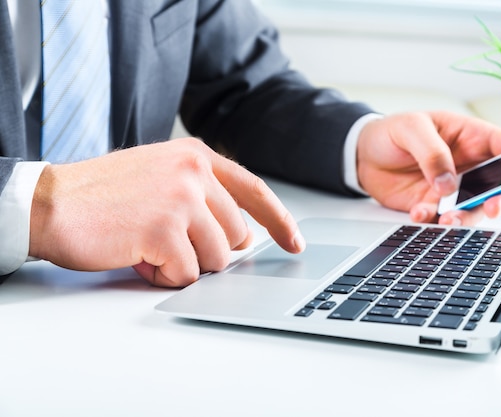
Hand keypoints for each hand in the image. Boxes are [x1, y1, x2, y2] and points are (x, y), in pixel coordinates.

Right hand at [29, 138, 304, 286]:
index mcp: (196, 156)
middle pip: (236, 235)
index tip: (293, 242)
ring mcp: (181, 198)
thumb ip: (204, 198)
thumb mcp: (162, 179)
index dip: (278, 220)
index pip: (253, 190)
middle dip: (207, 250)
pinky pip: (187, 274)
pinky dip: (164, 275)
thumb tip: (241, 236)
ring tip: (148, 245)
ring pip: (216, 258)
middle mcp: (194, 171)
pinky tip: (138, 255)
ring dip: (183, 263)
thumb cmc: (104, 196)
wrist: (52, 202)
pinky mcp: (164, 228)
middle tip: (167, 242)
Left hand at [356, 111, 500, 224]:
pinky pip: (443, 219)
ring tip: (448, 219)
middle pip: (500, 185)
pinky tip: (418, 213)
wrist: (362, 154)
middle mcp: (469, 165)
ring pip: (474, 208)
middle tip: (491, 207)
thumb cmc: (391, 132)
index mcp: (471, 137)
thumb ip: (432, 152)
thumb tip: (449, 184)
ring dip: (466, 217)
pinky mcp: (434, 206)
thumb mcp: (411, 129)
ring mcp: (454, 189)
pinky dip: (433, 221)